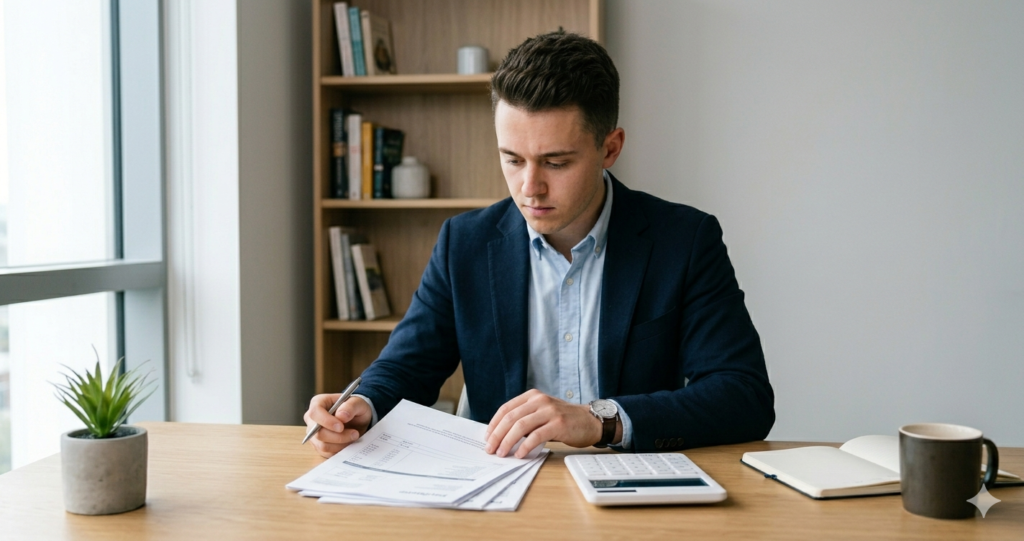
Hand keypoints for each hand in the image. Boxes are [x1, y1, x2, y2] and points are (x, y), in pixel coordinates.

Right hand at [303, 394, 372, 457]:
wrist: (357, 420)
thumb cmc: (354, 409)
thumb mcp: (358, 403)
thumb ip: (350, 406)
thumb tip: (341, 416)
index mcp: (318, 403)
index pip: (315, 412)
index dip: (326, 421)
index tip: (341, 427)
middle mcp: (312, 419)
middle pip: (317, 432)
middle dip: (338, 436)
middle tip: (355, 433)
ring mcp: (313, 434)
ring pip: (322, 445)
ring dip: (341, 443)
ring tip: (354, 436)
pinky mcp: (318, 446)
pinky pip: (327, 453)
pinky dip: (339, 449)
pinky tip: (348, 442)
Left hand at [484, 389, 610, 458]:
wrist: (590, 421)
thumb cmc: (564, 420)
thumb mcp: (542, 413)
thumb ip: (525, 419)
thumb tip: (502, 435)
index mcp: (532, 396)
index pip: (506, 408)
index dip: (494, 424)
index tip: (487, 437)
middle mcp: (540, 401)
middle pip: (511, 417)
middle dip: (497, 435)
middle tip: (490, 449)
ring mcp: (550, 411)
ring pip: (521, 426)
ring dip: (508, 441)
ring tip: (502, 453)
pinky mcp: (558, 424)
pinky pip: (536, 436)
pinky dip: (525, 446)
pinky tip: (520, 454)